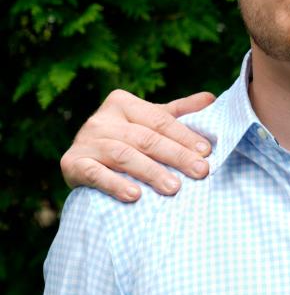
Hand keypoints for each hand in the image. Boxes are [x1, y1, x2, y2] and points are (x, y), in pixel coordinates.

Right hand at [60, 90, 216, 200]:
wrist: (83, 164)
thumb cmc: (127, 140)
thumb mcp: (151, 123)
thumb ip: (179, 112)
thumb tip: (212, 98)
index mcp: (122, 102)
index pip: (160, 120)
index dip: (185, 136)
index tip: (207, 152)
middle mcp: (101, 119)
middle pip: (146, 138)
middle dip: (176, 156)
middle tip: (200, 172)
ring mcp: (85, 141)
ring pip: (124, 155)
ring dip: (151, 172)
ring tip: (174, 188)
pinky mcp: (72, 163)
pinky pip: (95, 174)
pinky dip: (115, 184)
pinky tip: (135, 196)